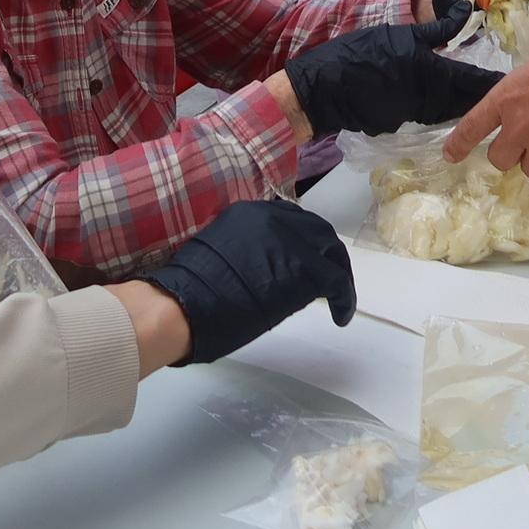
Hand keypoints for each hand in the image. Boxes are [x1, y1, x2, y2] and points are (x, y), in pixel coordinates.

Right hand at [141, 199, 355, 364]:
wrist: (184, 304)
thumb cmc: (189, 290)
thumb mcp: (219, 253)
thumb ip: (246, 251)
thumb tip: (265, 268)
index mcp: (250, 212)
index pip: (290, 219)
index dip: (302, 241)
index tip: (304, 259)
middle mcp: (274, 218)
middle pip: (316, 230)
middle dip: (325, 253)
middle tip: (328, 278)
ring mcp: (291, 241)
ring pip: (331, 251)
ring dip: (337, 274)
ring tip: (338, 297)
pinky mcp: (304, 269)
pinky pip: (336, 281)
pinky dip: (344, 298)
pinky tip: (341, 316)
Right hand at [284, 21, 501, 137]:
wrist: (323, 87)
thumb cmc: (361, 53)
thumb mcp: (401, 34)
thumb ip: (436, 29)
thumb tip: (465, 12)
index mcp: (432, 73)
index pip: (473, 81)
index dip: (494, 82)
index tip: (514, 82)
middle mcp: (429, 99)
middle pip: (465, 101)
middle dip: (484, 96)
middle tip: (504, 90)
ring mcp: (414, 115)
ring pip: (448, 110)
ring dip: (464, 104)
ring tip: (481, 97)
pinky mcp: (400, 122)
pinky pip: (427, 114)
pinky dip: (440, 108)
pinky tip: (445, 100)